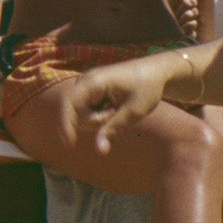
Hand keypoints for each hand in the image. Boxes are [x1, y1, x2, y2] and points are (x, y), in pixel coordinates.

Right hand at [56, 53, 178, 154]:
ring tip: (117, 108)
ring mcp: (85, 85)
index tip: (70, 144)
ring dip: (99, 119)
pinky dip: (99, 115)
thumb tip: (99, 150)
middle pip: (77, 114)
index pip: (69, 104)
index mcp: (94, 81)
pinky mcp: (89, 91)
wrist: (156, 72)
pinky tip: (113, 107)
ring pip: (81, 115)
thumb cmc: (147, 88)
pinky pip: (86, 111)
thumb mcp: (134, 112)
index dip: (66, 124)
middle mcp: (85, 81)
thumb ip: (113, 129)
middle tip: (117, 113)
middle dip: (96, 121)